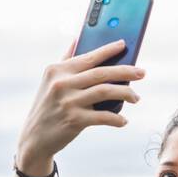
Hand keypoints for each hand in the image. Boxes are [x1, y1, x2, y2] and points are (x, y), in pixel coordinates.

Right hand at [16, 37, 144, 165]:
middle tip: (142, 73)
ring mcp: (68, 102)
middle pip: (101, 73)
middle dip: (126, 71)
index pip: (89, 56)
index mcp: (58, 70)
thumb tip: (77, 38)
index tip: (125, 44)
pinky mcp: (74, 120)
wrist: (35, 138)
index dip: (108, 49)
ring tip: (136, 98)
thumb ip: (65, 59)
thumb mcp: (50, 81)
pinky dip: (117, 119)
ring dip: (126, 94)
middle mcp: (62, 83)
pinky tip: (123, 121)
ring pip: (105, 91)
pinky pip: (104, 117)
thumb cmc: (48, 106)